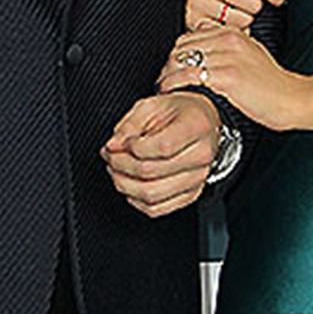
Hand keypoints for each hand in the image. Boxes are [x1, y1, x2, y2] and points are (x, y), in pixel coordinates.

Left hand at [102, 92, 220, 217]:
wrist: (202, 123)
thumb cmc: (180, 113)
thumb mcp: (152, 105)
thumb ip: (130, 124)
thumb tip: (114, 145)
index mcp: (196, 127)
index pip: (161, 147)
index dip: (131, 148)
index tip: (119, 142)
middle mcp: (201, 156)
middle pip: (151, 172)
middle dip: (120, 165)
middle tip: (110, 155)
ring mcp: (197, 179)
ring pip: (151, 195)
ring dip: (124, 184)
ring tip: (116, 170)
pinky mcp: (189, 195)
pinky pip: (156, 209)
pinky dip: (135, 200)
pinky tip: (129, 185)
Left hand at [159, 25, 311, 130]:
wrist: (292, 99)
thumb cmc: (271, 84)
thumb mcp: (250, 55)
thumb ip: (228, 49)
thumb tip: (203, 51)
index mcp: (233, 32)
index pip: (190, 36)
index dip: (177, 53)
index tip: (171, 68)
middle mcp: (229, 39)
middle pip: (182, 46)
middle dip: (168, 63)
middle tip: (162, 79)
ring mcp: (227, 56)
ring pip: (182, 60)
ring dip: (167, 74)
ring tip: (162, 86)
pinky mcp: (226, 76)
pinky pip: (189, 76)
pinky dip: (174, 84)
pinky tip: (170, 91)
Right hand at [186, 0, 284, 31]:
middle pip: (252, 4)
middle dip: (253, 6)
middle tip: (245, 4)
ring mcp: (198, 1)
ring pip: (242, 20)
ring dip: (243, 19)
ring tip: (234, 12)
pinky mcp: (194, 20)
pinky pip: (226, 31)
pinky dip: (230, 30)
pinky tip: (226, 22)